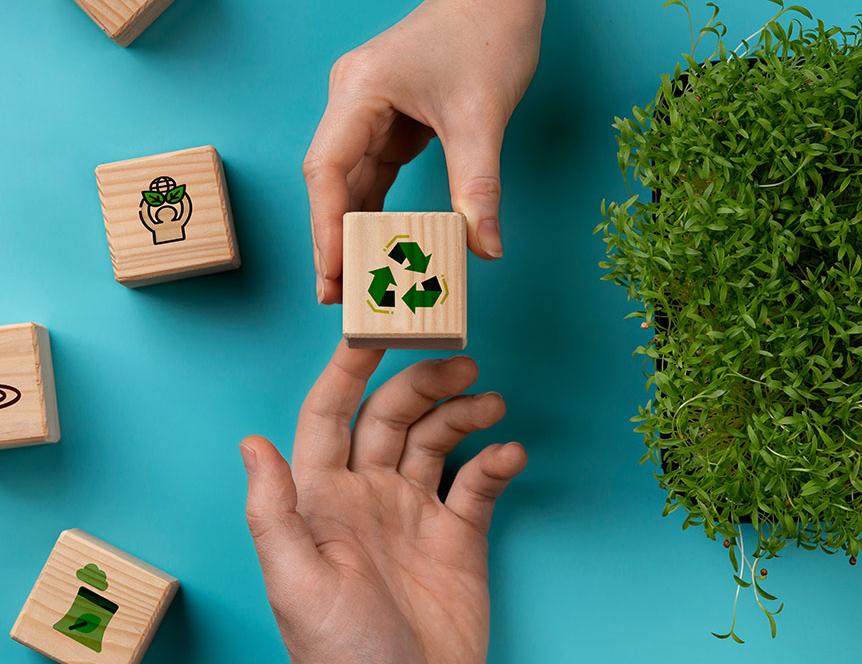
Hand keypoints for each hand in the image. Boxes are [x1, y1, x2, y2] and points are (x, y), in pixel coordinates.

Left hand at [240, 340, 527, 663]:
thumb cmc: (341, 655)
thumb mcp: (296, 584)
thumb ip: (275, 512)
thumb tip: (252, 442)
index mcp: (323, 499)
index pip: (330, 415)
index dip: (347, 371)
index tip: (372, 331)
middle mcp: (368, 495)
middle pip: (393, 416)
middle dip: (423, 383)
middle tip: (461, 364)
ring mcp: (415, 513)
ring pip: (439, 439)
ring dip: (465, 413)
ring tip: (490, 403)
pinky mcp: (458, 536)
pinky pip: (478, 484)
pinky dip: (497, 462)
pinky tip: (509, 454)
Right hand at [304, 0, 545, 302]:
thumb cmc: (488, 33)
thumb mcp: (483, 117)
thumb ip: (479, 188)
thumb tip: (485, 248)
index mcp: (360, 91)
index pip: (328, 169)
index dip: (327, 227)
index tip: (332, 274)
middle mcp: (353, 101)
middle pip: (332, 181)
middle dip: (335, 239)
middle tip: (337, 296)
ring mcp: (369, 111)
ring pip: (351, 182)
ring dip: (354, 231)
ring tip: (355, 283)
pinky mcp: (390, 119)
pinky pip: (376, 173)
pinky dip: (378, 210)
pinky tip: (380, 246)